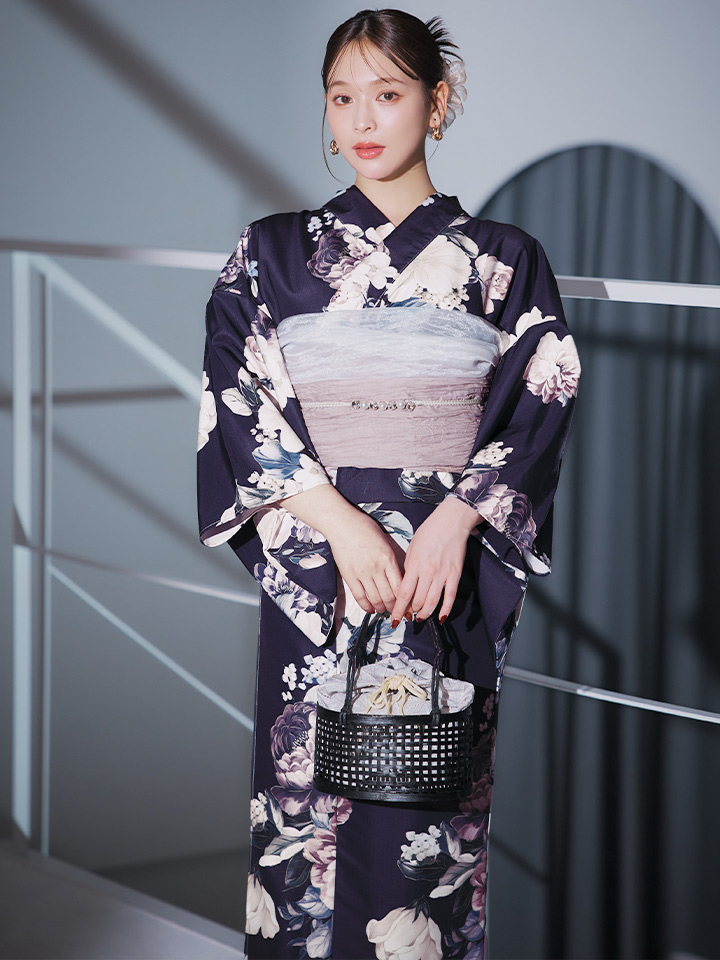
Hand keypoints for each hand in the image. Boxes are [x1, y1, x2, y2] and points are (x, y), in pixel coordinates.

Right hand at [325, 509, 403, 614]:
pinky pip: (359, 597)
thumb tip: (398, 577)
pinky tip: (369, 609)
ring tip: (382, 609)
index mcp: (389, 558)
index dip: (405, 599)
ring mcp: (362, 573)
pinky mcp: (349, 576)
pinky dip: (366, 606)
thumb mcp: (385, 541)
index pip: (401, 586)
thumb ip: (391, 559)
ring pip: (376, 599)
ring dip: (381, 608)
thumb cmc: (364, 528)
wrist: (342, 523)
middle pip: (390, 596)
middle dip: (394, 607)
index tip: (406, 603)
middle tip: (395, 610)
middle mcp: (377, 567)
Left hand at [390, 497, 480, 624]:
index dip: (398, 609)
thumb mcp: (412, 547)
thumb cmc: (429, 531)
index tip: (393, 618)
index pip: (403, 593)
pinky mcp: (455, 575)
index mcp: (414, 564)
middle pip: (417, 601)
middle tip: (407, 616)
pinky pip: (450, 597)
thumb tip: (405, 585)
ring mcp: (442, 574)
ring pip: (432, 602)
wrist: (451, 521)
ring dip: (424, 614)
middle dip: (410, 612)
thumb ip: (408, 567)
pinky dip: (445, 610)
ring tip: (420, 618)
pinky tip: (441, 618)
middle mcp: (428, 572)